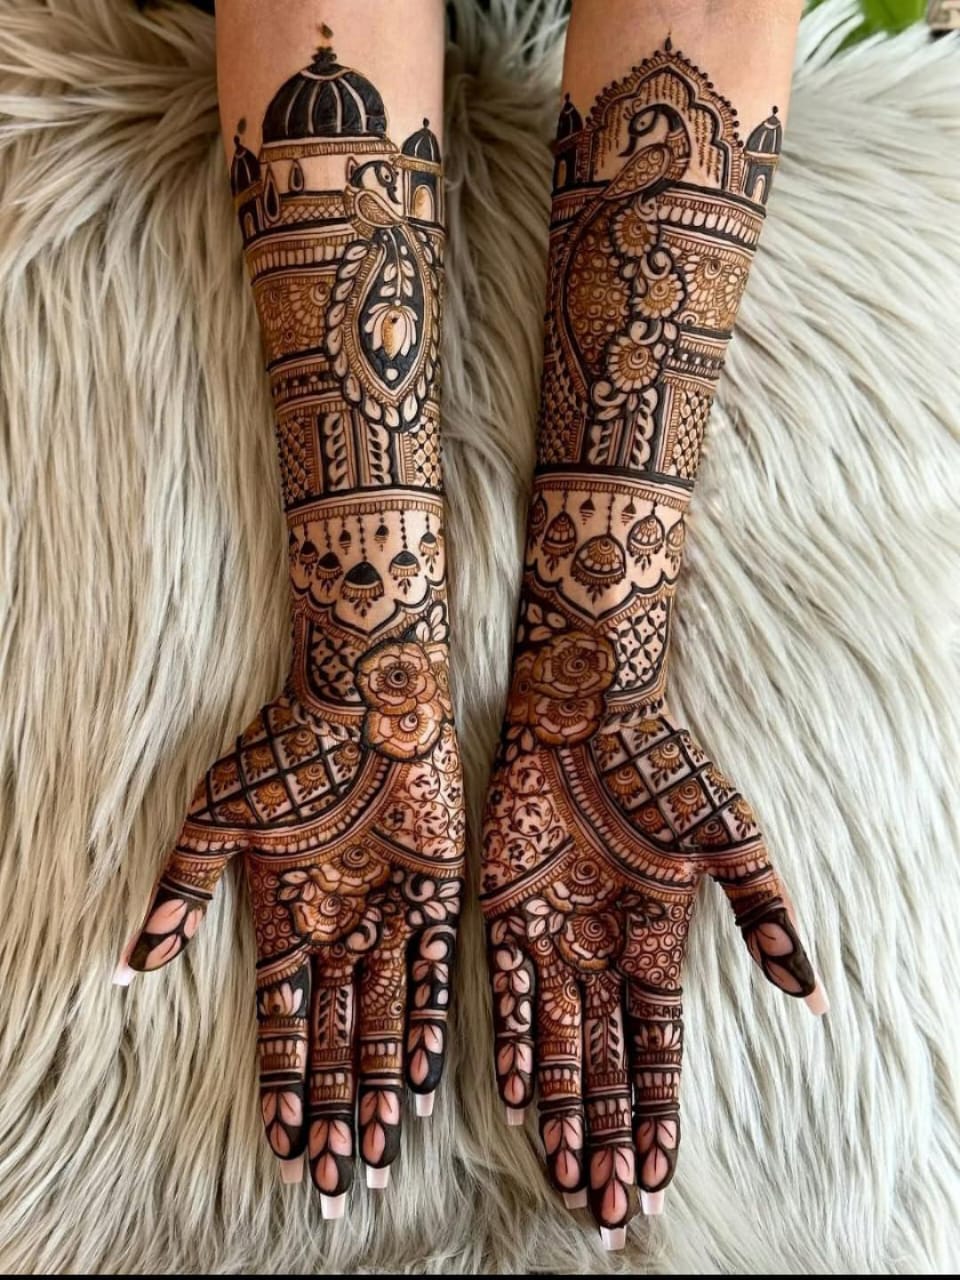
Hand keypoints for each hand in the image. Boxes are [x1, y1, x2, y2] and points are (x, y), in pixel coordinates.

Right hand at [117, 657, 463, 1212]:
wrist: (363, 695)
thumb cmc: (284, 751)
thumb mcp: (218, 822)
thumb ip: (181, 894)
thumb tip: (129, 966)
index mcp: (288, 921)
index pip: (284, 1025)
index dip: (282, 1087)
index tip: (283, 1149)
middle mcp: (343, 932)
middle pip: (336, 1041)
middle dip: (333, 1112)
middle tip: (336, 1186)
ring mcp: (393, 917)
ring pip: (386, 1022)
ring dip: (378, 1088)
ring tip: (375, 1154)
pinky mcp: (442, 894)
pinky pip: (437, 973)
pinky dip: (428, 1027)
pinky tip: (421, 1082)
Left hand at [481, 625, 822, 1240]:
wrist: (589, 709)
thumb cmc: (665, 765)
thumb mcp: (730, 840)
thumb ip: (765, 914)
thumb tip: (814, 996)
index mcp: (659, 942)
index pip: (660, 1050)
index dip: (661, 1112)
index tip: (660, 1173)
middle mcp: (604, 953)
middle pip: (609, 1064)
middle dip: (611, 1133)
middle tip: (611, 1205)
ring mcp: (554, 936)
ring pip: (559, 1043)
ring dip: (566, 1108)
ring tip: (570, 1172)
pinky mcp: (505, 911)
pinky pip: (505, 992)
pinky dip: (515, 1043)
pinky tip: (524, 1096)